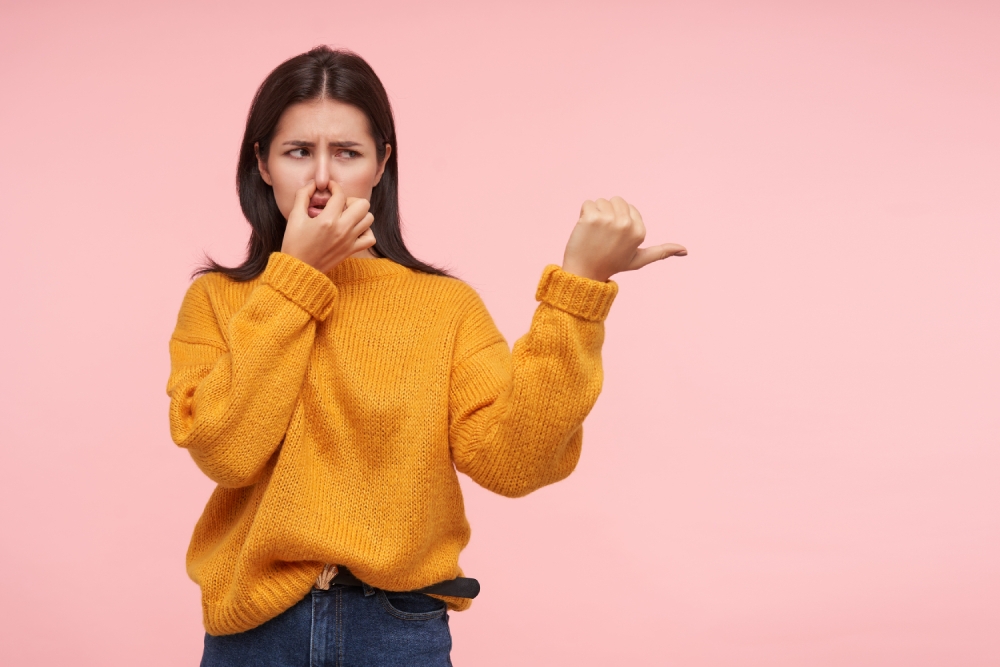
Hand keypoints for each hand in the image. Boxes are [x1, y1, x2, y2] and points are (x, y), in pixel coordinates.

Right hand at [280, 180, 375, 273]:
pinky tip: (354, 230)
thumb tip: (313, 184)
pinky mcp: (352, 250)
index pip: (340, 194)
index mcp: (327, 220)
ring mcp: (349, 241)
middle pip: (363, 204)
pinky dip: (366, 231)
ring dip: (359, 214)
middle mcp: (342, 229)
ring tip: (346, 216)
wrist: (299, 269)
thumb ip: (303, 196)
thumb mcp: (294, 216)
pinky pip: (370, 238)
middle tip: (339, 204)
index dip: (334, 187)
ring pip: (369, 219)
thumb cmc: (294, 243)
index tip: (329, 188)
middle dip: (351, 200)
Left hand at [561, 196, 686, 281]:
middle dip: (607, 213)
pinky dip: (582, 214)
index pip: (627, 207)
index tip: (613, 238)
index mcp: (640, 231)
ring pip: (600, 201)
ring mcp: (609, 221)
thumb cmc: (611, 264)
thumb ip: (661, 252)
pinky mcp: (592, 217)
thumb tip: (686, 251)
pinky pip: (587, 203)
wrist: (585, 273)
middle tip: (602, 235)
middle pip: (615, 201)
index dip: (618, 220)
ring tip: (593, 234)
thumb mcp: (639, 260)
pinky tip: (584, 230)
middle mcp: (627, 225)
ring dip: (594, 214)